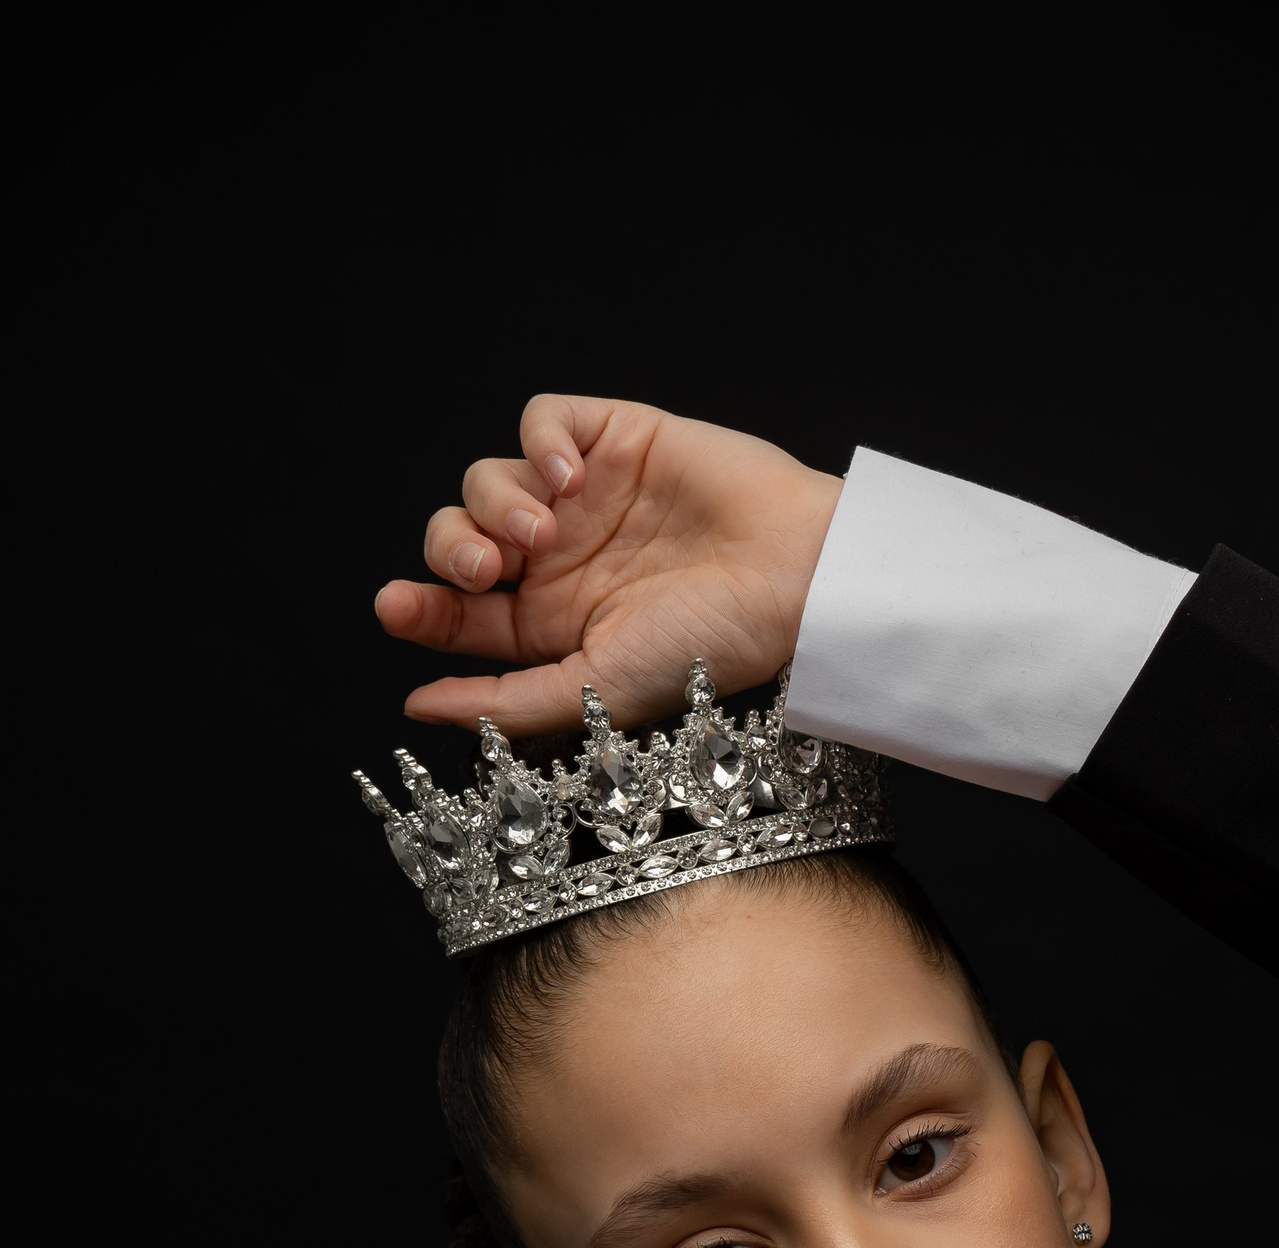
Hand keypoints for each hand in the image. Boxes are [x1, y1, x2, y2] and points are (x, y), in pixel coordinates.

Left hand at [375, 394, 842, 736]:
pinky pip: (541, 420)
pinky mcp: (615, 437)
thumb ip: (507, 701)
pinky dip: (539, 442)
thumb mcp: (598, 691)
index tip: (397, 607)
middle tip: (486, 570)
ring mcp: (586, 496)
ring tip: (546, 529)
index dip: (421, 608)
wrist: (792, 578)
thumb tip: (418, 705)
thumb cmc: (709, 645)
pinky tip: (570, 478)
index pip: (461, 614)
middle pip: (459, 538)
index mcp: (554, 624)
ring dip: (496, 502)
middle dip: (453, 549)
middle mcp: (562, 559)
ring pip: (488, 478)